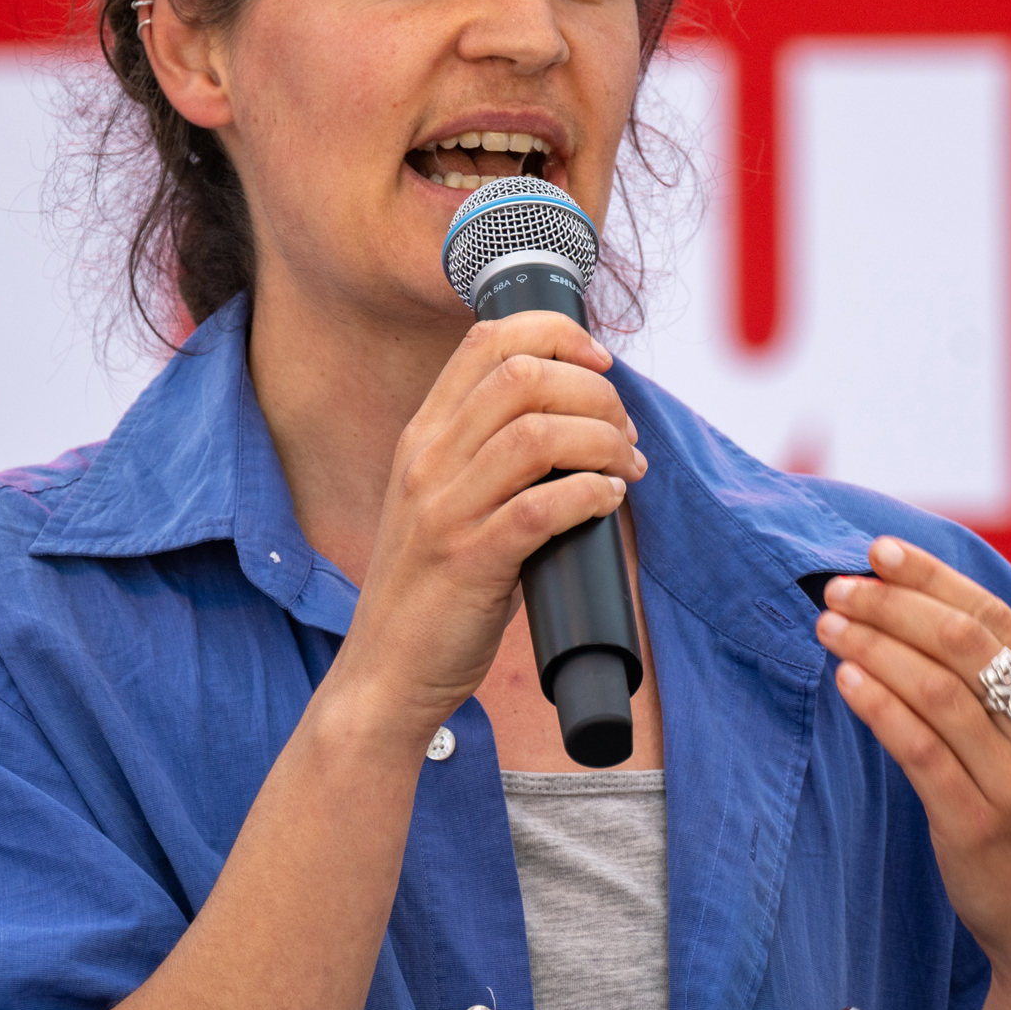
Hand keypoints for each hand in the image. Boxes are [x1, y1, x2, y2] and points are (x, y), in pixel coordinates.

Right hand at [334, 313, 647, 744]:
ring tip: (626, 467)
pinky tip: (609, 502)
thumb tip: (581, 426)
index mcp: (422, 436)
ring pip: (539, 434)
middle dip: (593, 392)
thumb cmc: (431, 590)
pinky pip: (542, 506)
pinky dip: (590, 495)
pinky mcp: (468, 561)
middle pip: (523, 376)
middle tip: (623, 430)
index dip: (556, 334)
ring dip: (602, 441)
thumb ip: (490, 458)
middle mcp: (427, 461)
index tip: (601, 362)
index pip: (486, 341)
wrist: (384, 675)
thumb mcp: (443, 502)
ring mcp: (444, 510)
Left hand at [816, 537, 1010, 1009]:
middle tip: (837, 586)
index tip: (878, 550)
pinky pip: (918, 749)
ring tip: (828, 624)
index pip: (994, 616)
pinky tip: (844, 678)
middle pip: (962, 643)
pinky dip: (878, 706)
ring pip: (934, 691)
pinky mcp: (975, 823)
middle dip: (893, 606)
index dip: (932, 578)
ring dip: (873, 648)